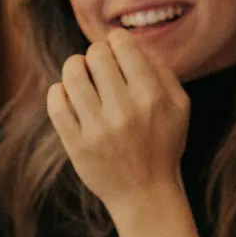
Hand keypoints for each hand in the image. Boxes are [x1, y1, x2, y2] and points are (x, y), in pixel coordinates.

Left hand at [46, 29, 191, 218]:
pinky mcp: (76, 145)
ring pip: (72, 74)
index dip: (116, 42)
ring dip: (75, 67)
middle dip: (96, 55)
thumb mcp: (179, 106)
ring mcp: (98, 129)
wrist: (145, 194)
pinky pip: (56, 103)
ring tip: (81, 74)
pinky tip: (68, 94)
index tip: (116, 52)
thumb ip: (162, 70)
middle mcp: (125, 111)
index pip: (122, 45)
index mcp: (152, 97)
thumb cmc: (163, 144)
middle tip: (100, 67)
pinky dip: (59, 91)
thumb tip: (131, 43)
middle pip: (96, 54)